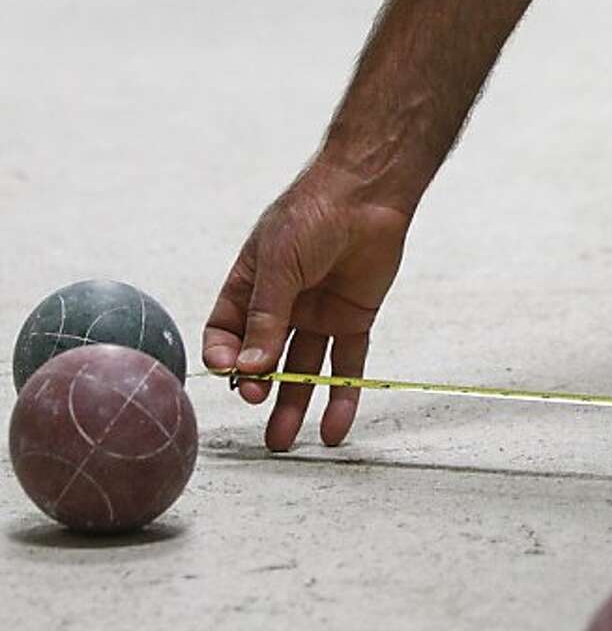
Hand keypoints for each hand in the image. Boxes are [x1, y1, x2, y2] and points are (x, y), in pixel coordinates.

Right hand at [202, 157, 413, 450]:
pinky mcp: (352, 319)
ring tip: (284, 440)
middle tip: (258, 404)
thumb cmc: (312, 213)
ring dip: (293, 403)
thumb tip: (250, 369)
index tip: (232, 373)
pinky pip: (345, 365)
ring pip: (302, 369)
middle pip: (263, 358)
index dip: (224, 357)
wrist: (368, 190)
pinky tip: (333, 428)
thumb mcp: (280, 262)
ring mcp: (317, 314)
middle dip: (258, 385)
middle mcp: (282, 304)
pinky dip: (341, 397)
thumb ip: (266, 317)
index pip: (225, 333)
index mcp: (250, 285)